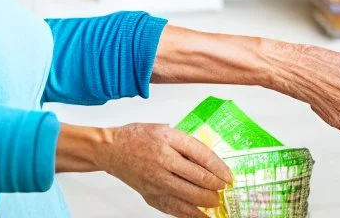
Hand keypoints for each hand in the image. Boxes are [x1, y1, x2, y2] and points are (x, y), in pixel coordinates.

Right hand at [101, 123, 232, 217]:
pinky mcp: (150, 194)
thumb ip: (186, 144)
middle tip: (223, 189)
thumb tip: (210, 161)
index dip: (219, 168)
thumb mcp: (166, 131)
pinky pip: (173, 207)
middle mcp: (163, 160)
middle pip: (197, 178)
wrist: (111, 150)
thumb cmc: (138, 137)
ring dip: (205, 201)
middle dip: (215, 187)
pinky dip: (189, 213)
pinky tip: (199, 214)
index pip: (201, 156)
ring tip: (215, 202)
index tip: (228, 176)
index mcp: (169, 140)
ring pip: (187, 196)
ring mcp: (156, 180)